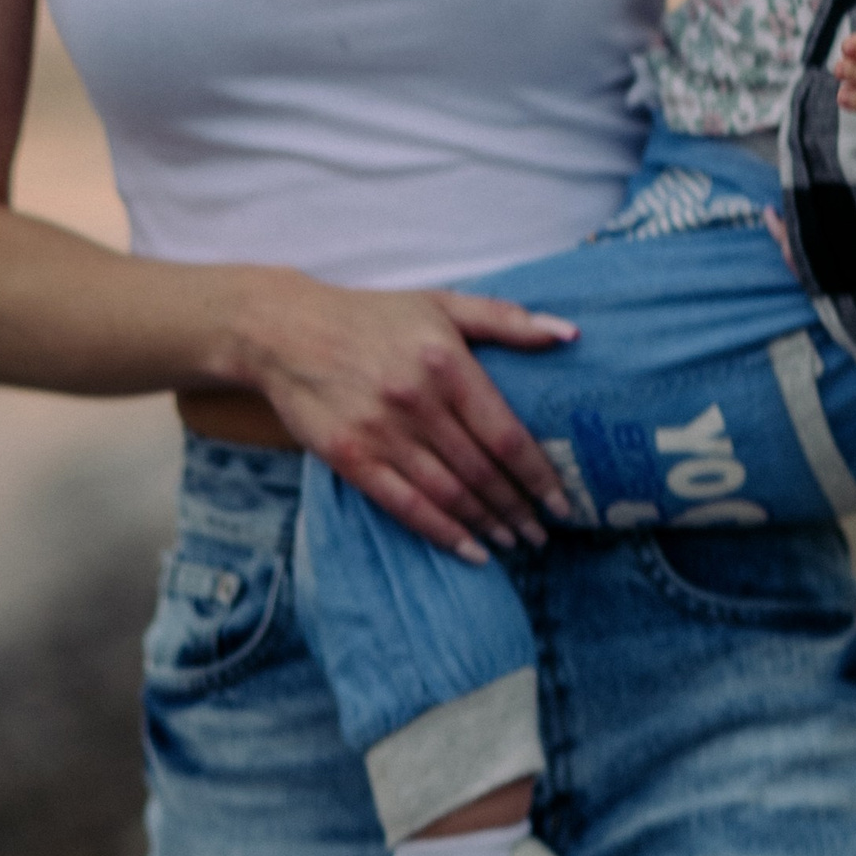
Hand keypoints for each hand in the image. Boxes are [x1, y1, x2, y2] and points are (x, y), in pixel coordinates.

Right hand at [230, 279, 579, 561]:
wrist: (286, 331)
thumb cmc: (374, 317)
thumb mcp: (441, 303)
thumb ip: (507, 320)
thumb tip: (569, 334)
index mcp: (446, 362)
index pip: (506, 434)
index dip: (538, 476)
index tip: (562, 501)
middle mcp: (416, 401)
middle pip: (481, 472)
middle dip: (518, 509)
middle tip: (544, 533)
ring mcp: (381, 433)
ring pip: (449, 494)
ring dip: (487, 525)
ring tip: (514, 542)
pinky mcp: (349, 457)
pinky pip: (406, 506)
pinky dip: (443, 534)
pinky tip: (471, 551)